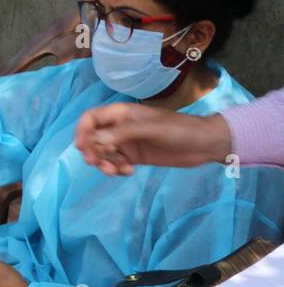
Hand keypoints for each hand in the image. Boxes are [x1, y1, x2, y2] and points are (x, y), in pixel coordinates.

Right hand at [75, 103, 230, 175]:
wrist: (205, 144)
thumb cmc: (179, 130)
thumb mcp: (150, 128)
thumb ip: (123, 133)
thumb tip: (96, 139)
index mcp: (121, 114)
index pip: (91, 119)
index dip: (82, 131)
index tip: (82, 147)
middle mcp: (120, 127)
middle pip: (94, 138)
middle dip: (93, 151)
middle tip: (97, 164)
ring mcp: (128, 143)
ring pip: (104, 153)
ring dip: (105, 163)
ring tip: (116, 172)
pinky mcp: (136, 157)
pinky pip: (117, 163)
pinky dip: (117, 169)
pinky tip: (128, 172)